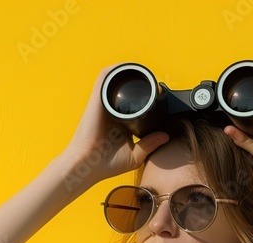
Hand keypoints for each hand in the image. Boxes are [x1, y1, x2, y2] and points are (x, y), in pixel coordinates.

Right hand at [61, 64, 170, 190]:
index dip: (142, 96)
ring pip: (114, 80)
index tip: (156, 94)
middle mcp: (110, 111)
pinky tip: (126, 67)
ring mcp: (103, 104)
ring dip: (126, 72)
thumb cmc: (105, 164)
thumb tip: (165, 136)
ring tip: (142, 70)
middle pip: (123, 89)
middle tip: (152, 80)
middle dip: (137, 81)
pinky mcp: (97, 100)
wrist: (87, 165)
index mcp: (119, 122)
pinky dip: (114, 70)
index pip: (131, 104)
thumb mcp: (135, 155)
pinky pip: (104, 78)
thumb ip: (149, 145)